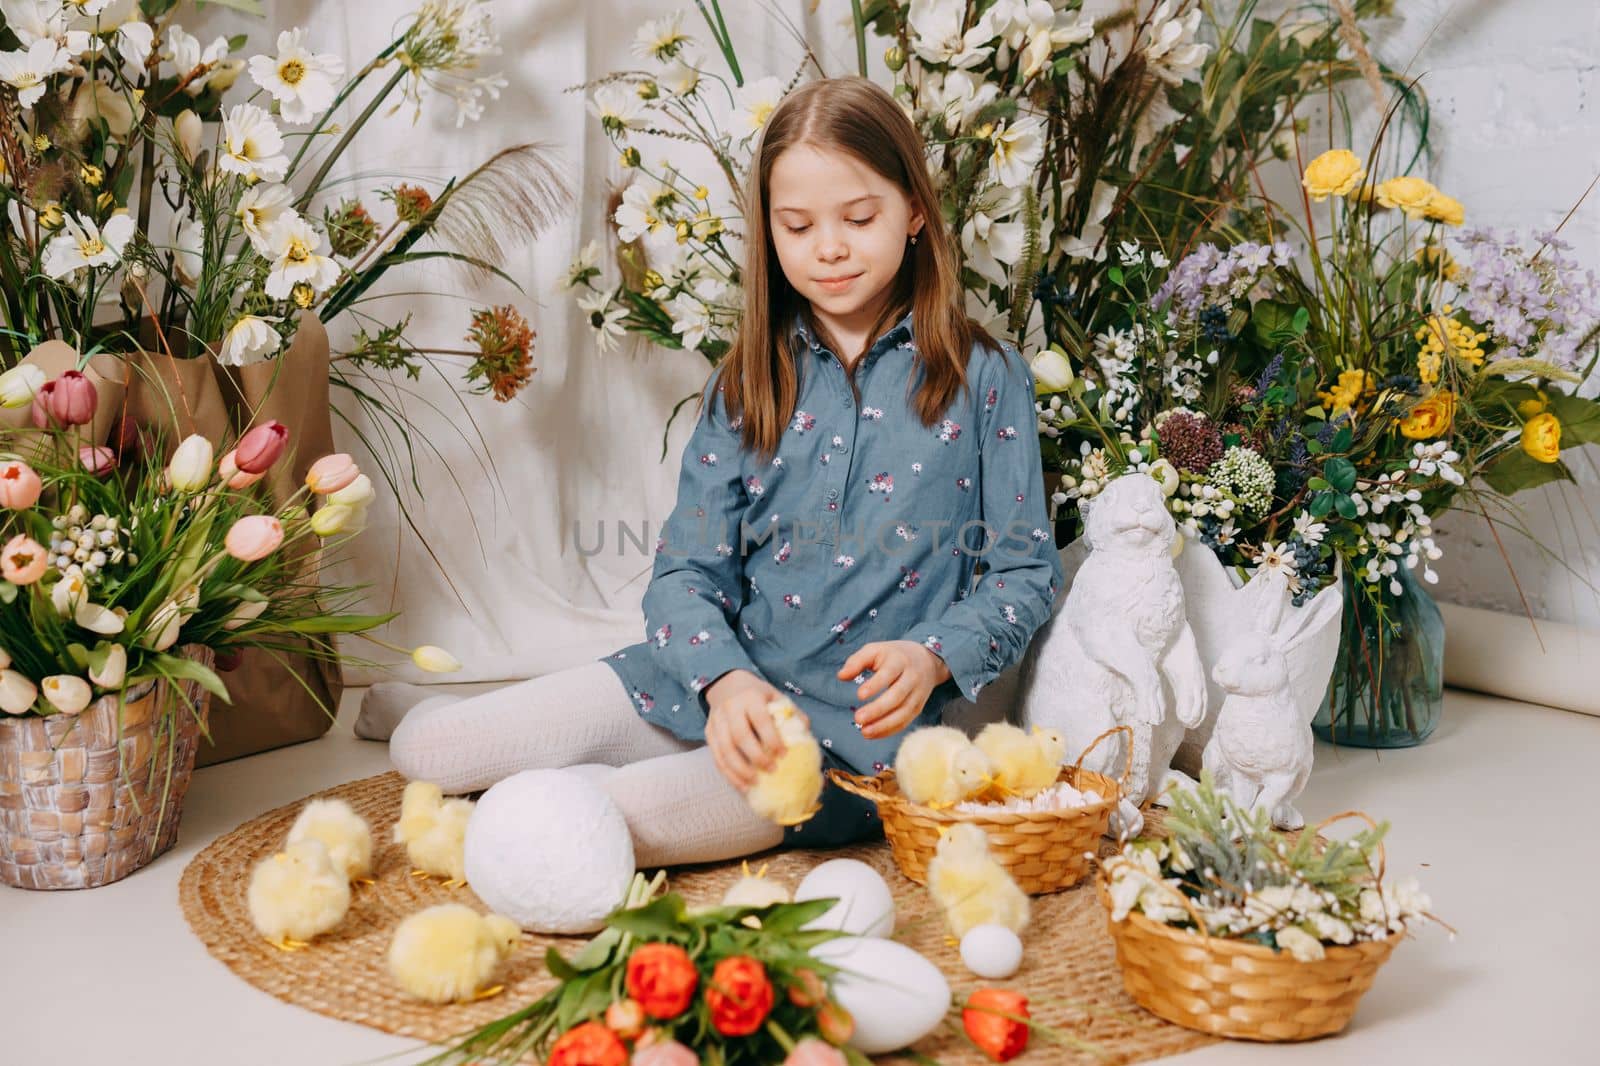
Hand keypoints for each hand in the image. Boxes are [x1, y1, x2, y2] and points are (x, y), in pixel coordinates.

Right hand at [705, 669, 792, 790]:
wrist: (728, 685)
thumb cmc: (758, 696)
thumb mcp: (776, 697)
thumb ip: (792, 714)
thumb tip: (805, 736)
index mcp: (751, 697)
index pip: (761, 719)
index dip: (772, 739)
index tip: (783, 755)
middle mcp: (730, 708)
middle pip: (740, 736)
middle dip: (756, 757)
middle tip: (772, 770)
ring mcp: (716, 721)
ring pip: (724, 750)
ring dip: (740, 770)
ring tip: (754, 783)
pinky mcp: (708, 732)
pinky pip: (716, 757)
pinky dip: (728, 774)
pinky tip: (741, 785)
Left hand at [838, 641, 950, 740]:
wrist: (927, 661)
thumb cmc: (894, 655)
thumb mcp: (875, 650)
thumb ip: (856, 661)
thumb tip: (841, 676)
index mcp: (900, 661)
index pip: (888, 673)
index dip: (875, 685)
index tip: (859, 695)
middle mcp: (912, 678)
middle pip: (897, 696)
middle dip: (877, 709)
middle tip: (858, 718)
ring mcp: (917, 694)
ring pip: (903, 713)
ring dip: (883, 725)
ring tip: (864, 732)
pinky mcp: (918, 708)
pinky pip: (905, 722)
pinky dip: (889, 730)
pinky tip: (873, 734)